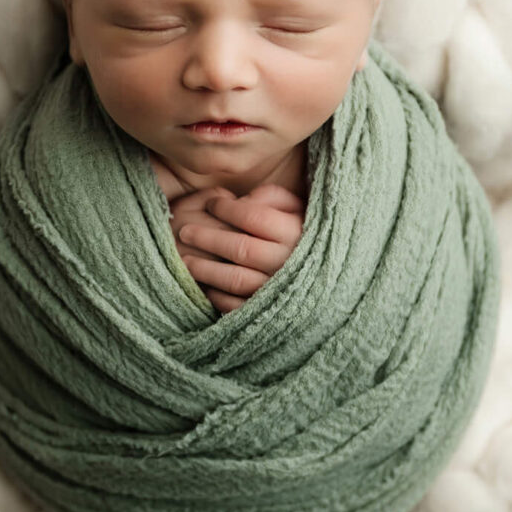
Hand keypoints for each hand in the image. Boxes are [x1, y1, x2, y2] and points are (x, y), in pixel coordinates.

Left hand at [173, 184, 305, 312]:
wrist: (327, 281)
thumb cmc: (301, 234)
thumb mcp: (296, 208)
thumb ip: (271, 197)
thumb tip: (242, 199)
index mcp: (296, 233)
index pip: (256, 217)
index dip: (228, 209)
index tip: (211, 204)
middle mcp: (288, 263)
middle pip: (241, 248)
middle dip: (208, 238)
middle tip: (184, 231)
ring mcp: (279, 291)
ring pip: (236, 279)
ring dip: (206, 270)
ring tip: (185, 260)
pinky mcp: (270, 314)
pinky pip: (238, 307)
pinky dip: (218, 297)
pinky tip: (204, 286)